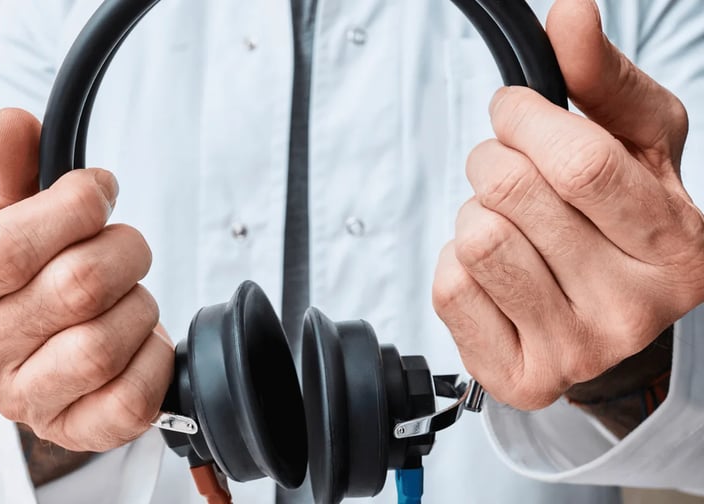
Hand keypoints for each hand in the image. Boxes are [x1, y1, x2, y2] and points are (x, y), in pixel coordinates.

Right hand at [0, 108, 173, 450]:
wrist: (47, 348)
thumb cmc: (32, 276)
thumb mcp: (14, 216)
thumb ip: (13, 169)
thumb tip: (12, 122)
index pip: (9, 248)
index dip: (73, 209)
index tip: (100, 192)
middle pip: (78, 288)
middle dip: (123, 252)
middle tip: (124, 248)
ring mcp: (27, 400)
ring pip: (108, 342)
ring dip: (138, 305)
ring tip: (127, 298)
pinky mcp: (76, 431)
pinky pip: (133, 395)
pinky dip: (153, 357)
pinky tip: (140, 341)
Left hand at [432, 0, 703, 409]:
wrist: (616, 327)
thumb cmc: (623, 227)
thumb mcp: (637, 146)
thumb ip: (604, 80)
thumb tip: (570, 14)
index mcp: (675, 245)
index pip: (579, 163)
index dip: (525, 120)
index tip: (512, 112)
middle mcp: (631, 308)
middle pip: (513, 194)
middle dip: (492, 161)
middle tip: (509, 172)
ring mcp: (575, 350)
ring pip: (475, 239)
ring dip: (475, 214)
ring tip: (509, 226)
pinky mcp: (520, 375)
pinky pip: (450, 288)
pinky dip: (455, 263)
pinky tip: (494, 271)